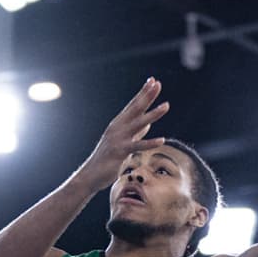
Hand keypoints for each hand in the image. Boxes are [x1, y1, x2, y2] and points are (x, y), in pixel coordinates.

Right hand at [74, 77, 170, 192]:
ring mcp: (118, 139)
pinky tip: (162, 139)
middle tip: (157, 84)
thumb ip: (136, 133)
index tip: (153, 81)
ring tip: (166, 105)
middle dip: (147, 96)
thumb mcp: (124, 143)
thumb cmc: (107, 160)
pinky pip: (137, 146)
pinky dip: (149, 142)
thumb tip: (148, 123)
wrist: (91, 175)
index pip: (133, 105)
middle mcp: (118, 128)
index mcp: (118, 124)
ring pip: (138, 123)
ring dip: (153, 114)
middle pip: (135, 109)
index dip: (143, 93)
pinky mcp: (120, 152)